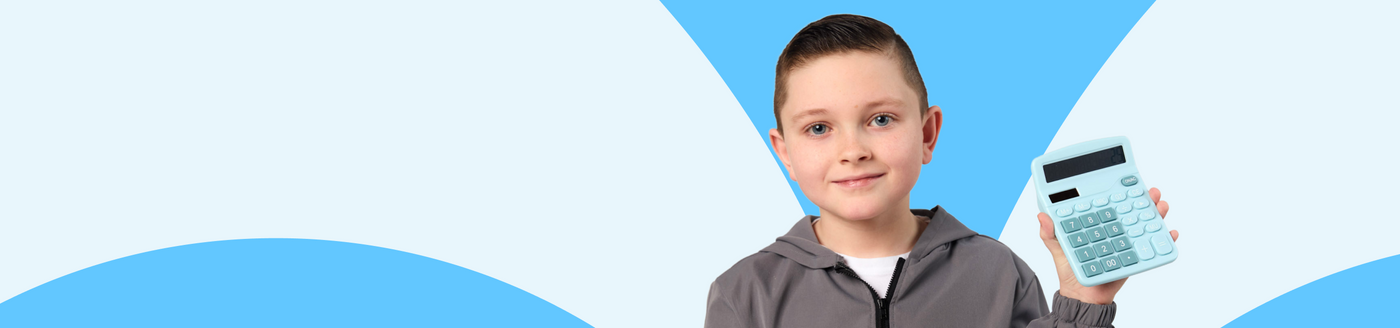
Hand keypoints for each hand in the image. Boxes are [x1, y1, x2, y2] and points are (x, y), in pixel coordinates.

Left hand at [1036, 187, 1177, 304]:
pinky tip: (1170, 233)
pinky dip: (1163, 240)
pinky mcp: (1134, 257)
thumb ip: (1050, 233)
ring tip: (1161, 207)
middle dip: (1145, 199)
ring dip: (1156, 215)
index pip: (1110, 203)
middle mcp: (1114, 229)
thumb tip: (1042, 216)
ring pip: (1144, 225)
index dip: (1120, 191)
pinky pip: (1152, 248)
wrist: (1082, 296)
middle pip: (1132, 210)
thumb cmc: (1070, 270)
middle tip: (1152, 192)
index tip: (1129, 181)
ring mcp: (1125, 242)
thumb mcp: (1058, 249)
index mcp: (1097, 224)